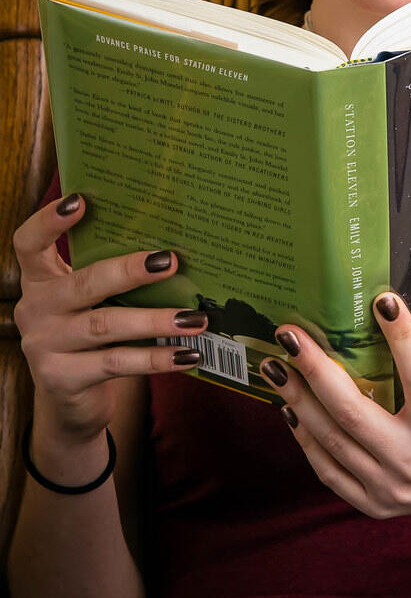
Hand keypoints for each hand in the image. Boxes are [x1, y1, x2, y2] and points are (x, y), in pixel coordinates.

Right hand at [13, 193, 208, 442]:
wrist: (70, 397)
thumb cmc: (90, 331)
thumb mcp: (90, 300)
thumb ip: (111, 275)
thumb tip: (174, 248)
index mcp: (39, 280)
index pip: (29, 243)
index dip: (49, 221)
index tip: (81, 200)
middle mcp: (35, 310)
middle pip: (84, 283)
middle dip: (130, 271)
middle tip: (171, 261)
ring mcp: (45, 346)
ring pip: (106, 326)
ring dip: (155, 320)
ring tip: (194, 318)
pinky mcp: (63, 379)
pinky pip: (117, 363)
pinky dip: (157, 359)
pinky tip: (187, 354)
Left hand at [258, 292, 410, 520]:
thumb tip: (394, 316)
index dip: (401, 338)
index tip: (381, 301)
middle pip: (353, 412)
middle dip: (315, 369)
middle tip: (289, 336)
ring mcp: (389, 488)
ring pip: (331, 440)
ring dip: (298, 399)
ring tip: (275, 366)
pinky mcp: (372, 504)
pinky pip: (327, 468)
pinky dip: (305, 436)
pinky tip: (291, 407)